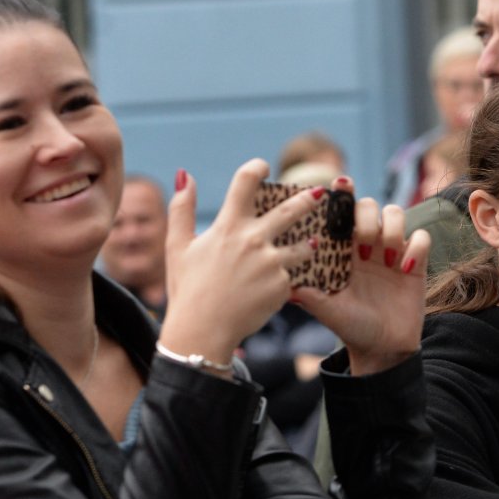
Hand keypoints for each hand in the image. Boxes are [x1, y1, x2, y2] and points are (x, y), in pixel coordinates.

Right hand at [161, 161, 327, 364]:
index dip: (256, 168)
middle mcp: (254, 240)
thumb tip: (184, 174)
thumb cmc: (187, 289)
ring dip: (307, 246)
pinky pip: (290, 277)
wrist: (202, 331)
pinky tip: (272, 290)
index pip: (245, 182)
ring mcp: (271, 263)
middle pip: (291, 210)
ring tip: (310, 246)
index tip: (264, 166)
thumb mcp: (177, 247)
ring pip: (302, 247)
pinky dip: (284, 281)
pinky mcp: (283, 285)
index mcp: (228, 226)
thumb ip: (181, 208)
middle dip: (309, 199)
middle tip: (320, 193)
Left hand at [292, 181, 430, 376]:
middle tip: (362, 245)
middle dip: (366, 217)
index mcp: (343, 250)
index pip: (342, 213)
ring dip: (391, 229)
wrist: (382, 349)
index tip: (340, 184)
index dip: (342, 195)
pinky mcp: (417, 262)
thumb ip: (310, 295)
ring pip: (397, 214)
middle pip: (370, 205)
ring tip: (387, 259)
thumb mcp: (327, 310)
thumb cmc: (351, 327)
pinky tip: (405, 268)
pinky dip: (415, 247)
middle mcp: (368, 245)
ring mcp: (393, 251)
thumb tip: (286, 284)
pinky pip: (422, 238)